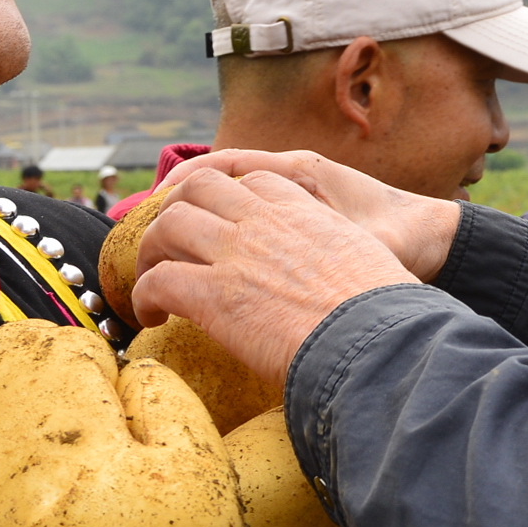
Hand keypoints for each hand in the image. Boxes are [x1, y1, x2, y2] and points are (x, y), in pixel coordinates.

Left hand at [130, 162, 439, 386]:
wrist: (377, 345)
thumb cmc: (384, 319)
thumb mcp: (367, 264)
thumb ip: (339, 259)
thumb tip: (340, 288)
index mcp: (305, 211)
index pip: (253, 181)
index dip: (226, 198)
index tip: (218, 221)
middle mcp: (265, 221)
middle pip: (200, 187)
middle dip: (174, 210)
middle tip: (167, 246)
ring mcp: (236, 254)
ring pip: (168, 224)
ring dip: (150, 251)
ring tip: (149, 280)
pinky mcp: (214, 295)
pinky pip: (158, 281)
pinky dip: (143, 297)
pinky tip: (150, 317)